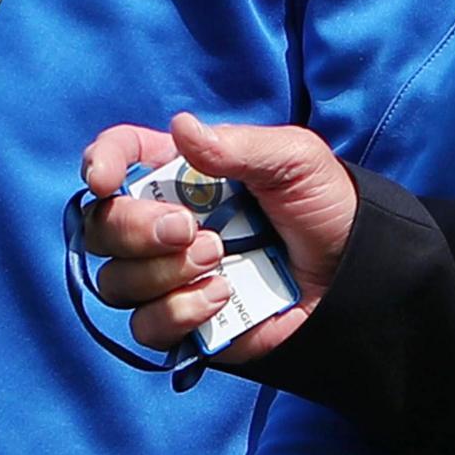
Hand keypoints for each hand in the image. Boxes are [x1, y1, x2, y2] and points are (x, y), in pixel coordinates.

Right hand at [75, 113, 356, 362]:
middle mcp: (162, 225)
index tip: (104, 180)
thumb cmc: (324, 206)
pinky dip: (179, 311)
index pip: (117, 159)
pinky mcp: (184, 323)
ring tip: (219, 260)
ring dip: (162, 272)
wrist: (355, 276)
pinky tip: (222, 297)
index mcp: (180, 174)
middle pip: (101, 227)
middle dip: (134, 229)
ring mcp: (168, 277)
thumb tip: (180, 127)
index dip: (99, 163)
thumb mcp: (293, 160)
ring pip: (115, 281)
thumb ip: (237, 146)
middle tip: (189, 229)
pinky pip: (146, 326)